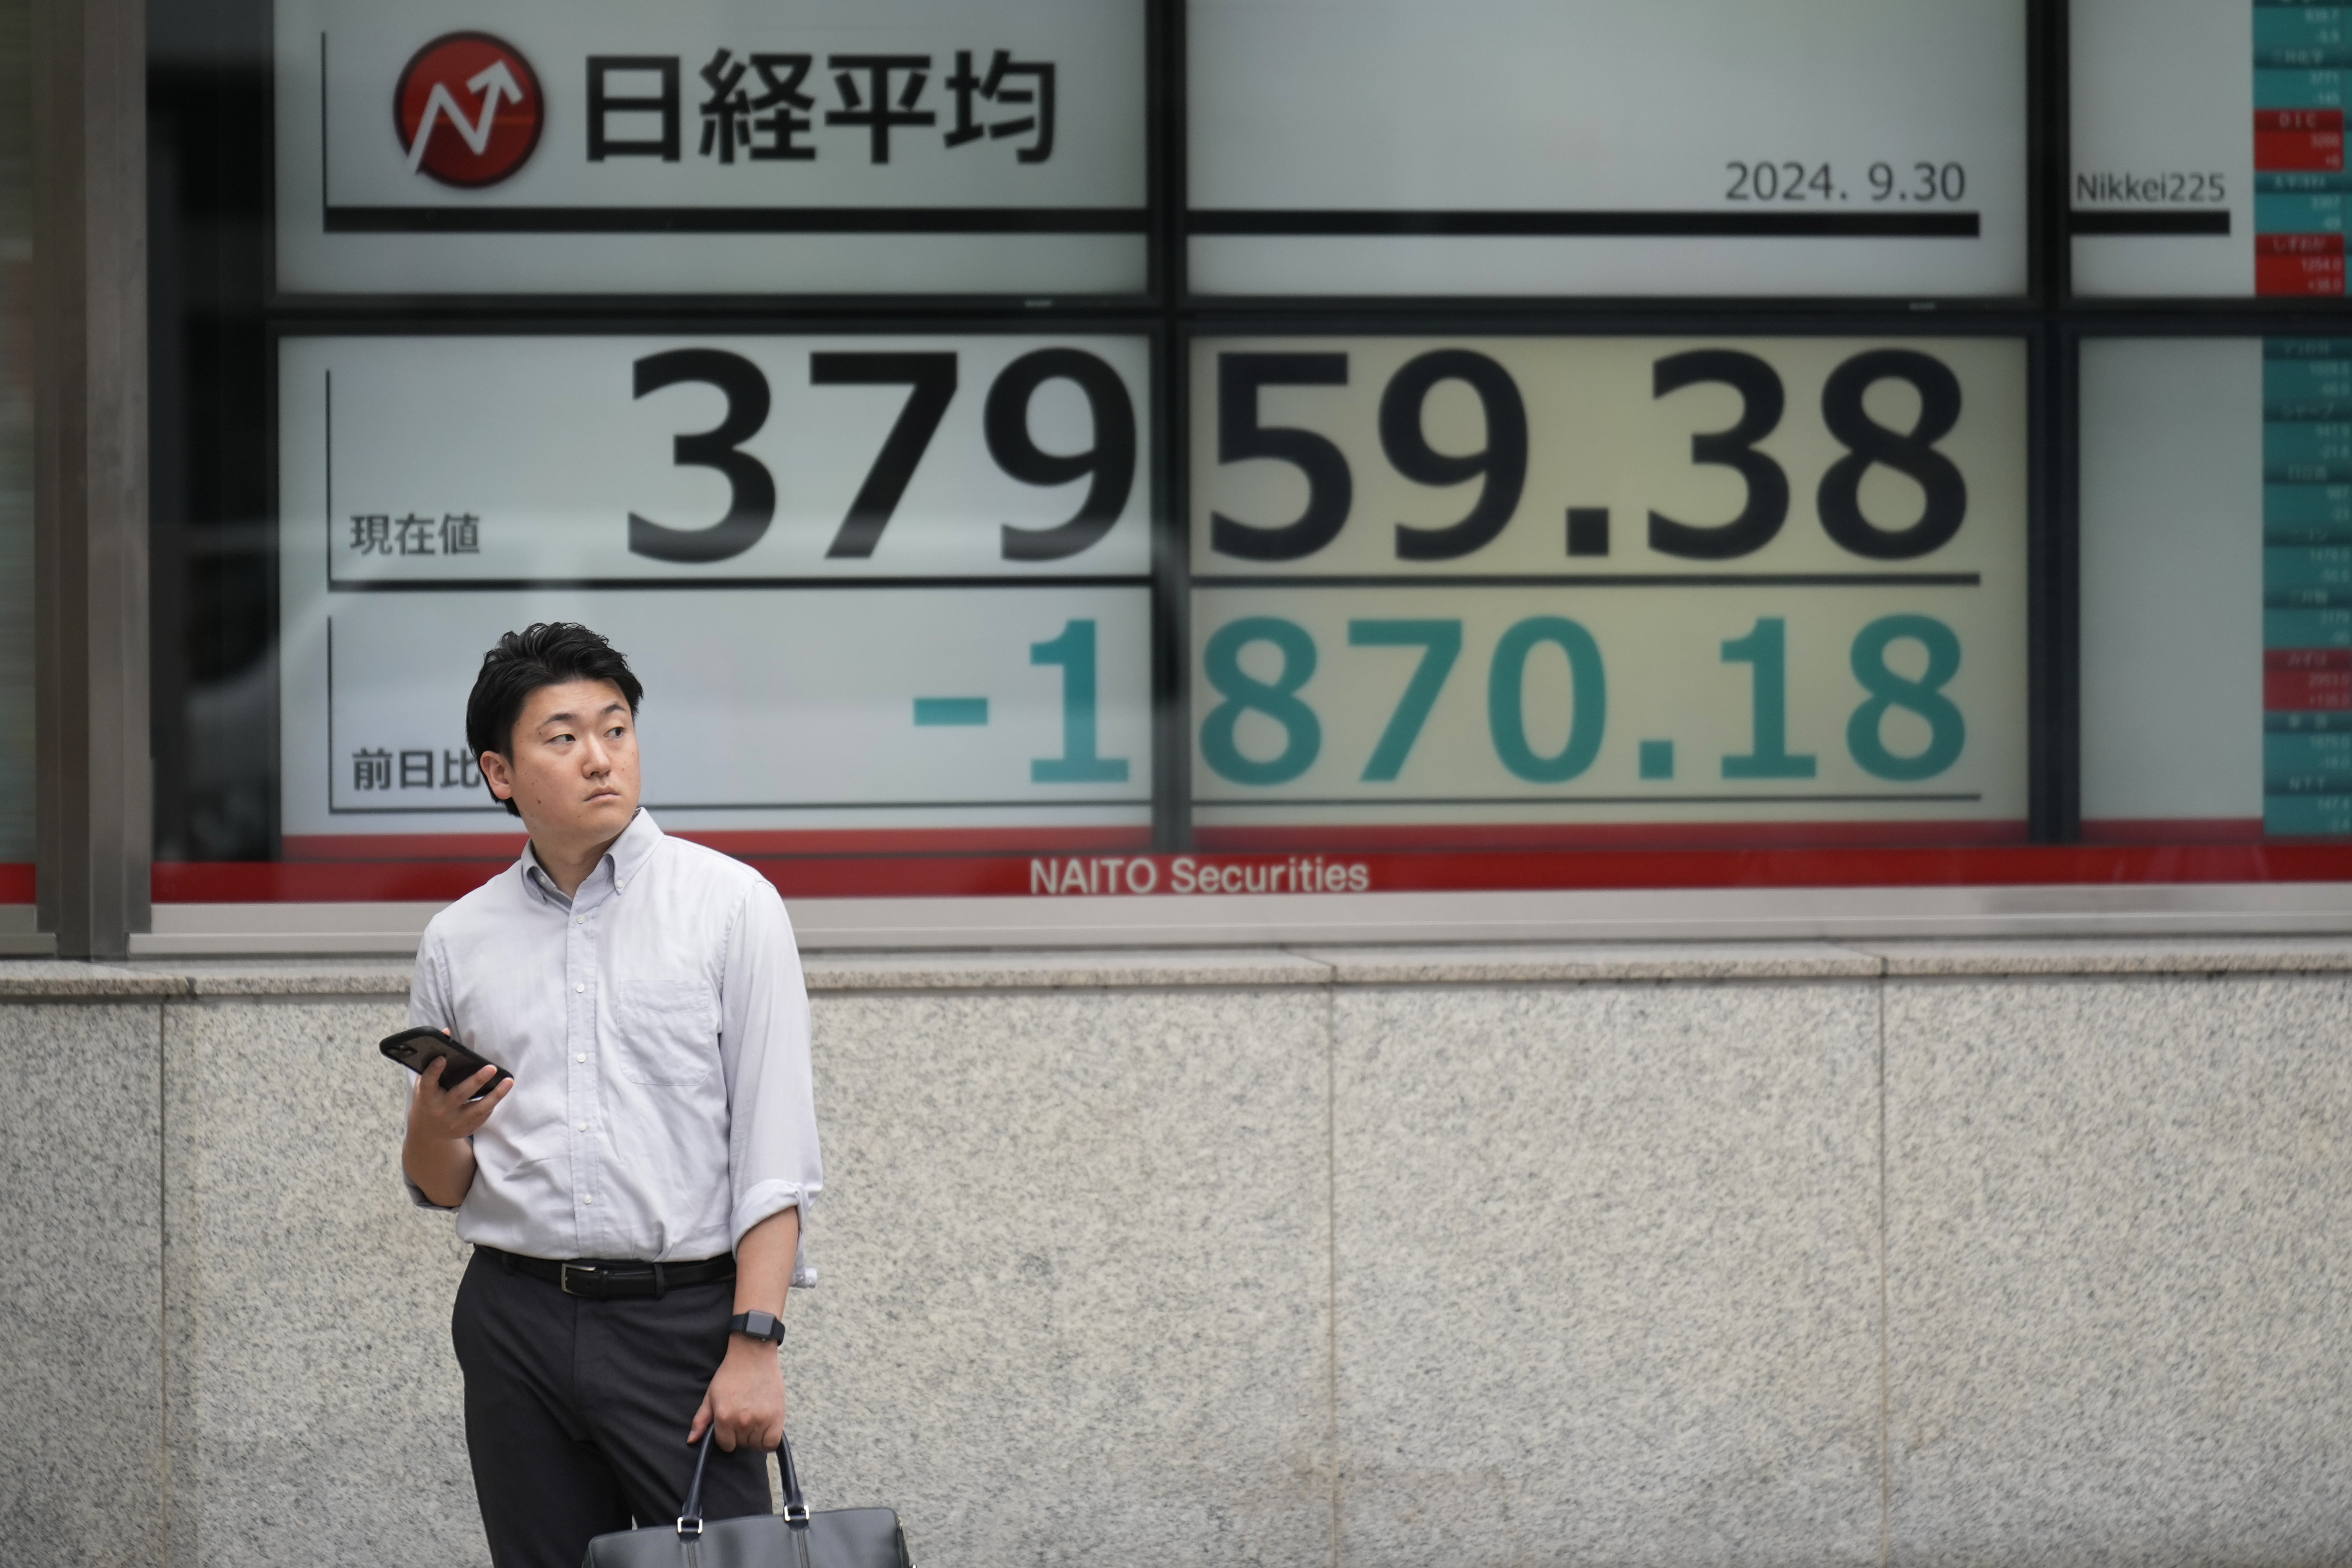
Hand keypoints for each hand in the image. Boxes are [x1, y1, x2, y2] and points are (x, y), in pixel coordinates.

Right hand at [408, 1050, 511, 1141]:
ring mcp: (453, 1122)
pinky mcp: (465, 1129)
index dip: (434, 1070)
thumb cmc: (428, 1099)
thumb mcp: (424, 1082)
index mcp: (426, 1096)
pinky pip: (482, 1116)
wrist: (428, 1131)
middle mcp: (439, 1110)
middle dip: (476, 1081)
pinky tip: (500, 1092)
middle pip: (459, 1095)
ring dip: (495, 1095)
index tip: (443, 1058)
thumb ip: (434, 1060)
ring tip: (509, 1081)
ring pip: (478, 1109)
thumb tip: (447, 1031)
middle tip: (491, 1068)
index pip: (428, 1082)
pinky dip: (492, 1104)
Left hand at [689, 1337, 785, 1452]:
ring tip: (754, 1419)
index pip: (726, 1445)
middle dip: (741, 1435)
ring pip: (756, 1445)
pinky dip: (768, 1440)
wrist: (754, 1355)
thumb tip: (691, 1441)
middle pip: (742, 1445)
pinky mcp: (777, 1416)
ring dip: (755, 1436)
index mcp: (723, 1417)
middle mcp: (742, 1421)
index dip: (728, 1436)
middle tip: (744, 1417)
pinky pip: (772, 1443)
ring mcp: (760, 1419)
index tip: (731, 1426)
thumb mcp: (711, 1395)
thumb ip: (700, 1420)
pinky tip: (765, 1428)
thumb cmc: (731, 1374)